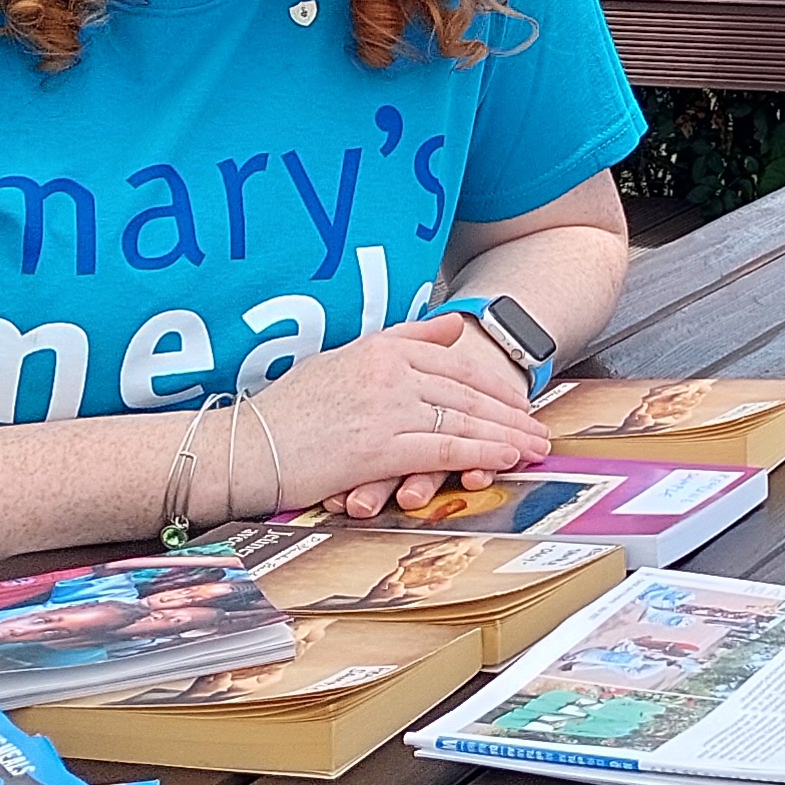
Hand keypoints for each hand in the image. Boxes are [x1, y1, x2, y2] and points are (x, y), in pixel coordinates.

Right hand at [225, 314, 549, 519]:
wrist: (244, 448)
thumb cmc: (286, 412)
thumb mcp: (342, 359)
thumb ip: (401, 340)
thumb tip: (450, 324)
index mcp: (381, 348)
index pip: (455, 363)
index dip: (495, 383)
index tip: (519, 398)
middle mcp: (389, 371)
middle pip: (468, 390)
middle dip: (511, 411)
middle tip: (540, 427)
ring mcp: (387, 407)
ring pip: (465, 418)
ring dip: (507, 434)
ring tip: (535, 446)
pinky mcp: (381, 446)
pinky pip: (445, 448)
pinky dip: (482, 453)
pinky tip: (506, 459)